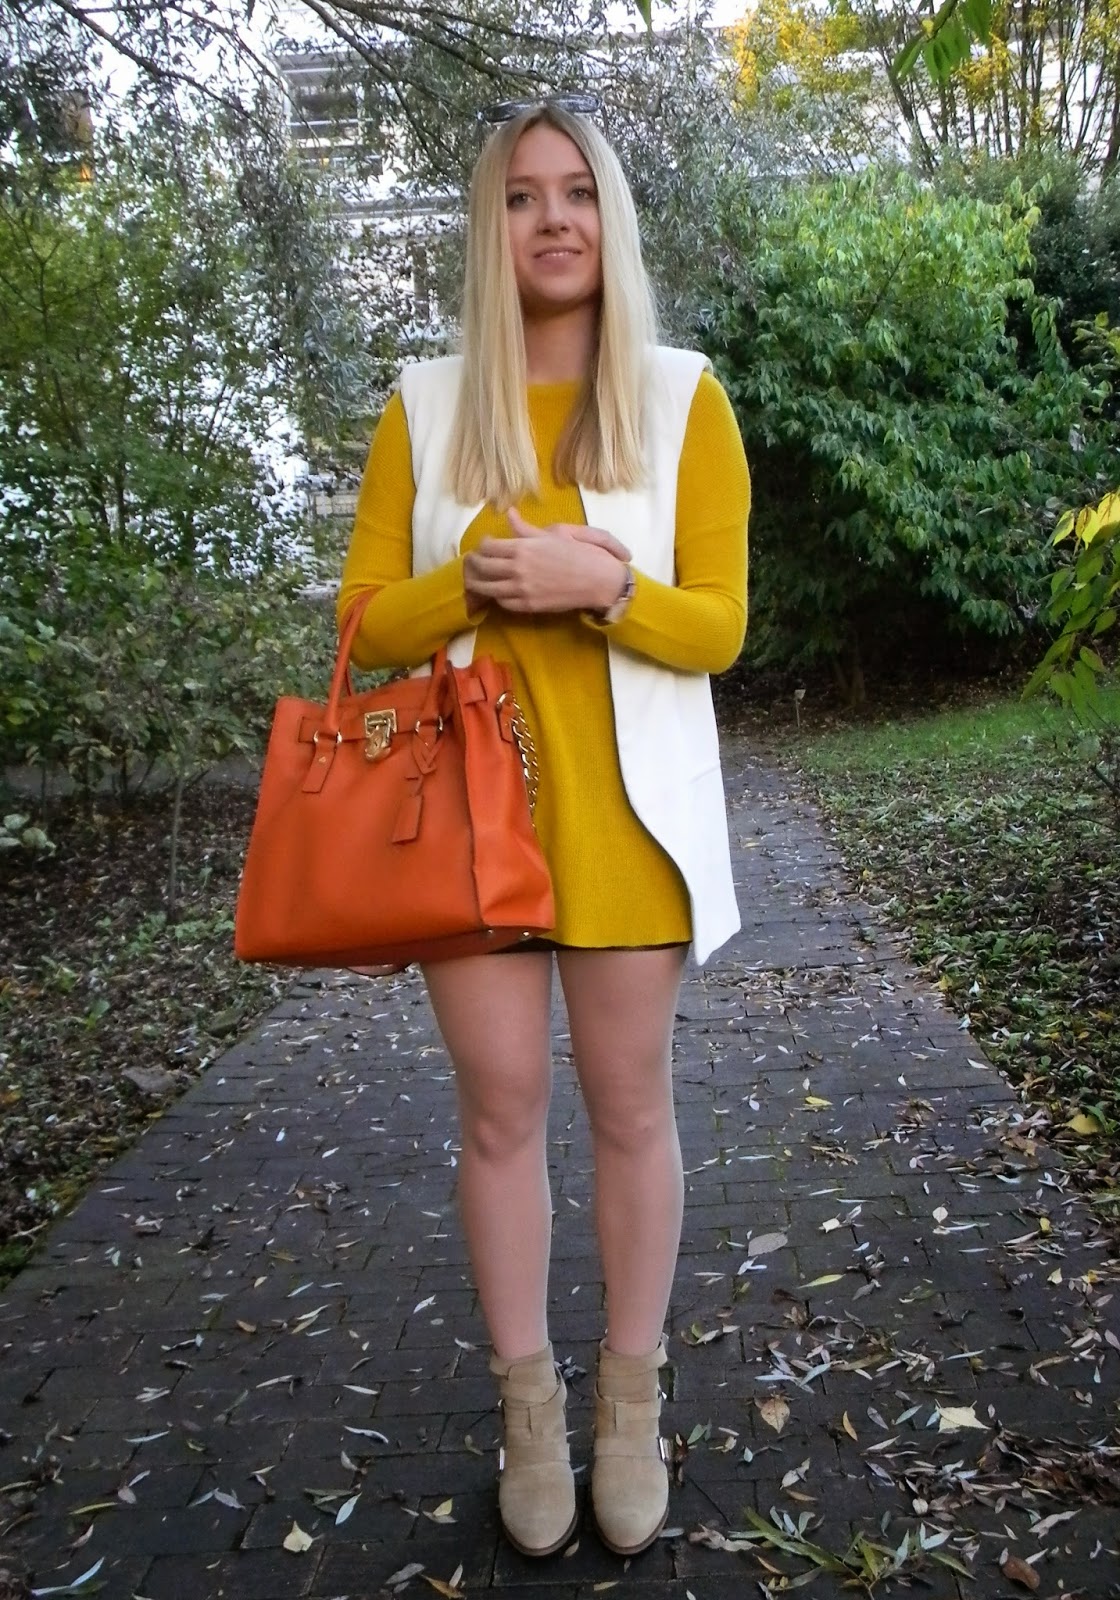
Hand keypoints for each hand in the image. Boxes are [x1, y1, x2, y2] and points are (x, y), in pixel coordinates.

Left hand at [462, 508, 629, 614]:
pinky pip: (503, 602)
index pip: (489, 546)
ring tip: (474, 580)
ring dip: (478, 583)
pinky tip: (497, 592)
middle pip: (483, 566)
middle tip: (472, 562)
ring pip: (488, 588)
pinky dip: (496, 597)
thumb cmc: (580, 553)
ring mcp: (522, 589)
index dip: (483, 545)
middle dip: (474, 563)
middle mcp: (518, 568)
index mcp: (524, 547)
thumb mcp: (555, 534)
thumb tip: (509, 514)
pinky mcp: (528, 605)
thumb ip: (526, 528)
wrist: (598, 580)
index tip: (485, 545)